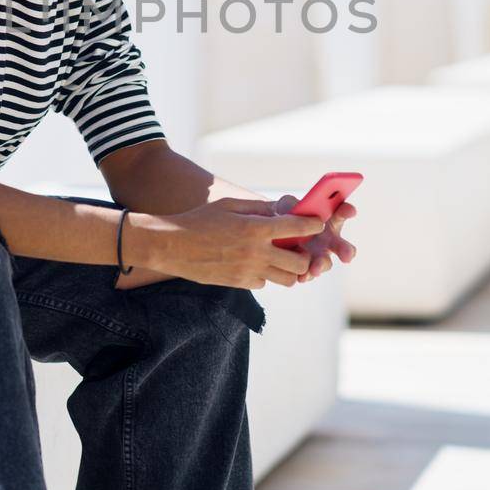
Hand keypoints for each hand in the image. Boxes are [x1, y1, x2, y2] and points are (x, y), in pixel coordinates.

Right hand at [130, 198, 325, 289]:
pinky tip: (257, 264)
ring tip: (282, 258)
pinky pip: (264, 283)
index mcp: (255, 228)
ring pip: (287, 279)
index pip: (297, 228)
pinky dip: (266, 275)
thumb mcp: (230, 206)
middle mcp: (256, 253)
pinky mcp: (239, 283)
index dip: (313, 225)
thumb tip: (283, 210)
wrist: (171, 246)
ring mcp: (248, 271)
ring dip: (290, 269)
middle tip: (298, 246)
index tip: (318, 224)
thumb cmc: (200, 219)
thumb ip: (259, 208)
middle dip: (305, 254)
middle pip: (300, 262)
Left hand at [272, 195, 358, 281]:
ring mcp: (319, 255)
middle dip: (346, 250)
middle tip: (347, 256)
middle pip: (342, 245)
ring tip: (315, 269)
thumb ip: (290, 204)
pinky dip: (306, 275)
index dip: (347, 211)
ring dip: (321, 265)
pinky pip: (309, 273)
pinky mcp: (308, 268)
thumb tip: (296, 208)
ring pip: (326, 263)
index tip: (350, 211)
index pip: (341, 212)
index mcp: (328, 219)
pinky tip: (301, 276)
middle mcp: (328, 239)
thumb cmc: (285, 216)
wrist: (272, 235)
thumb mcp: (285, 205)